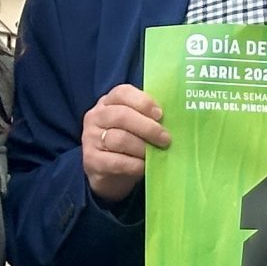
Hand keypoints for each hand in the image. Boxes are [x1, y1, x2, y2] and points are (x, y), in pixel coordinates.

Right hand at [82, 84, 169, 202]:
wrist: (108, 172)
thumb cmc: (129, 143)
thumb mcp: (136, 124)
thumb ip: (149, 116)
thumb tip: (176, 116)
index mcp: (108, 102)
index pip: (122, 93)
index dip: (144, 102)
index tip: (160, 114)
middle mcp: (96, 117)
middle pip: (122, 116)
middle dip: (148, 128)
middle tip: (165, 139)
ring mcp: (90, 138)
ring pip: (120, 139)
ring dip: (143, 148)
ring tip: (156, 153)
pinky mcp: (91, 160)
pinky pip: (118, 161)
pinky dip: (136, 165)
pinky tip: (145, 166)